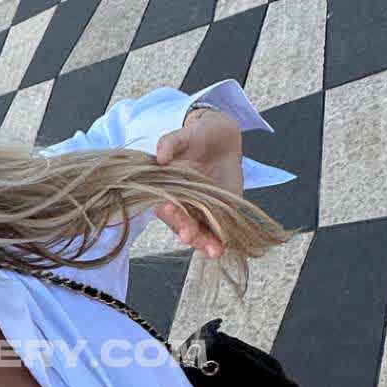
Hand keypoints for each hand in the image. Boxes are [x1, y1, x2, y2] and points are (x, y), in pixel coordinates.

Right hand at [153, 109, 243, 259]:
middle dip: (187, 232)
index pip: (165, 207)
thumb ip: (170, 143)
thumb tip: (161, 155)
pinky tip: (226, 248)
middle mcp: (184, 205)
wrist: (221, 138)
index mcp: (168, 190)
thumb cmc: (197, 136)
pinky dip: (223, 240)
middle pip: (183, 225)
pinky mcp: (221, 213)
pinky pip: (220, 230)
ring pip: (201, 233)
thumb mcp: (183, 135)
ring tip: (214, 251)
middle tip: (191, 236)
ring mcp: (202, 211)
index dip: (168, 211)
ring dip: (205, 244)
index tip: (169, 210)